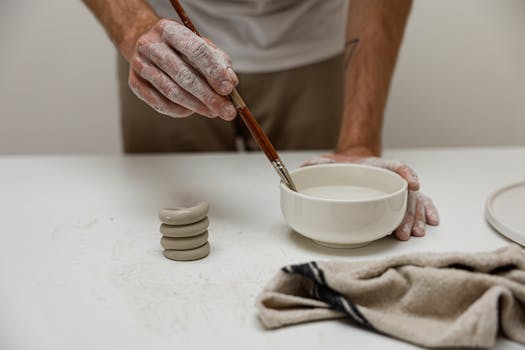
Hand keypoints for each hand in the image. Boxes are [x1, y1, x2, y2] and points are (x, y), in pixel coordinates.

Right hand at [127, 19, 238, 119]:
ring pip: (171, 91)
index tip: (228, 89)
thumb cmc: (181, 49)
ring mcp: (139, 64)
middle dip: (208, 96)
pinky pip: (159, 103)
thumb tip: (231, 83)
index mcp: (169, 30)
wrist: (147, 46)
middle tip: (227, 111)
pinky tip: (192, 111)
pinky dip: (179, 110)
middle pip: (183, 75)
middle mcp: (150, 45)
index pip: (196, 50)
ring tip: (213, 112)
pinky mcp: (134, 83)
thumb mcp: (202, 46)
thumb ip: (219, 62)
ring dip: (196, 106)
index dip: (214, 71)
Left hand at [303, 153, 438, 239]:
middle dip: (407, 213)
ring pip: (413, 201)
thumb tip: (302, 169)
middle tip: (403, 232)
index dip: (405, 172)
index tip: (412, 184)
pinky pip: (420, 202)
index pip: (395, 166)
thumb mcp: (328, 162)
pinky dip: (427, 211)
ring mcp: (396, 188)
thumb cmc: (343, 166)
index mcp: (376, 167)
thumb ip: (316, 164)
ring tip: (412, 233)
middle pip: (405, 193)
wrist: (353, 164)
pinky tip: (431, 221)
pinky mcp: (399, 197)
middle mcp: (390, 178)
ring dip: (415, 218)